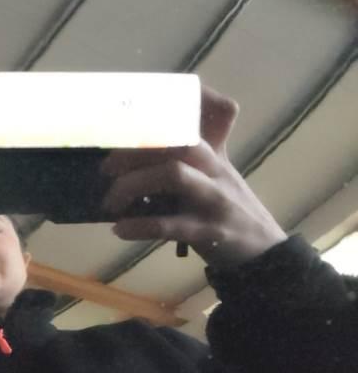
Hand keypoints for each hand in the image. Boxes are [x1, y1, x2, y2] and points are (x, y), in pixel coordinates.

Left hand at [99, 85, 286, 267]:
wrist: (266, 254)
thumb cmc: (228, 210)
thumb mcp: (211, 178)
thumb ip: (183, 161)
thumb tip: (129, 154)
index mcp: (210, 155)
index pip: (186, 122)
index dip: (153, 118)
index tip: (118, 125)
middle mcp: (214, 170)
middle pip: (175, 142)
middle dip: (135, 150)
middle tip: (106, 169)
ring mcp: (214, 199)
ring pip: (173, 175)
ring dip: (133, 184)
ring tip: (110, 202)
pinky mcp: (211, 231)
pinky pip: (170, 224)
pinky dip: (140, 226)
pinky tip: (120, 229)